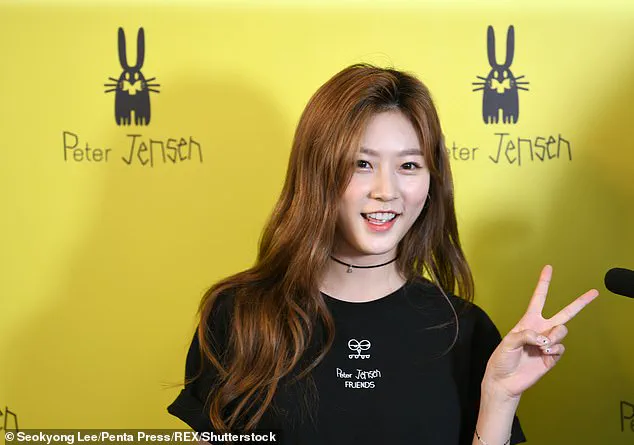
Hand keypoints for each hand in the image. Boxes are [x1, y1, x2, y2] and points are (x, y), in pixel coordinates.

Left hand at [483, 265, 598, 400]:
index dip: (544, 283)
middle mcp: (541, 329)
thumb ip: (527, 334)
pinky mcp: (552, 357)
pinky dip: (553, 350)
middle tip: (594, 292)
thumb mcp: (508, 342)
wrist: (504, 381)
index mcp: (528, 321)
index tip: (549, 268)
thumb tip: (545, 338)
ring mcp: (548, 343)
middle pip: (565, 313)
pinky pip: (560, 348)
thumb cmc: (502, 359)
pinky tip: (544, 354)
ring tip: (542, 345)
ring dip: (554, 337)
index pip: (538, 298)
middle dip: (580, 303)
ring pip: (562, 331)